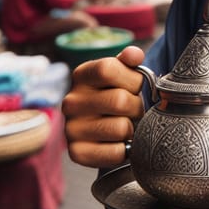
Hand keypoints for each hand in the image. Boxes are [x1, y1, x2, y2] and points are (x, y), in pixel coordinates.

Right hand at [62, 45, 145, 167]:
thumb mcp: (122, 70)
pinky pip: (116, 153)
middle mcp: (71, 101)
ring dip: (132, 128)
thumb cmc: (116, 91)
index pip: (107, 69)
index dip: (131, 78)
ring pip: (121, 128)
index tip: (135, 85)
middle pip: (119, 101)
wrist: (102, 123)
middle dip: (137, 105)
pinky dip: (126, 149)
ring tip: (125, 123)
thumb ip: (129, 59)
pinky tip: (120, 141)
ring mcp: (71, 128)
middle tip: (134, 109)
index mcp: (81, 75)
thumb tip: (134, 55)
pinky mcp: (77, 153)